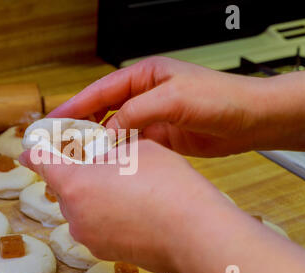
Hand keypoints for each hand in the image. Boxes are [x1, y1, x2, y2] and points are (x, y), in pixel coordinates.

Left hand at [20, 139, 304, 272]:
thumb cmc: (168, 185)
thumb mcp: (136, 149)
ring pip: (83, 209)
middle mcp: (74, 214)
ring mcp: (89, 237)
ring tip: (127, 190)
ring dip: (95, 197)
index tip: (29, 151)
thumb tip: (100, 156)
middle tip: (102, 166)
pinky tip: (134, 209)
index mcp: (75, 183)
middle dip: (78, 175)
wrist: (196, 231)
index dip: (35, 153)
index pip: (42, 163)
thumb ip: (107, 150)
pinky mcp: (105, 252)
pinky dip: (107, 216)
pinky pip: (97, 227)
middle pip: (66, 188)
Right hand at [49, 57, 304, 155]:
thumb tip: (107, 133)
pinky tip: (107, 164)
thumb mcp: (173, 99)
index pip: (100, 90)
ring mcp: (151, 117)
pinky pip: (131, 145)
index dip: (75, 105)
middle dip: (81, 125)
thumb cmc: (220, 98)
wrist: (250, 119)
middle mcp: (144, 95)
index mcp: (143, 76)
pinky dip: (118, 154)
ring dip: (98, 142)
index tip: (54, 120)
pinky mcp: (160, 136)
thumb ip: (136, 113)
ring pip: (115, 129)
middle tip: (59, 142)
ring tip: (77, 156)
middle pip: (103, 110)